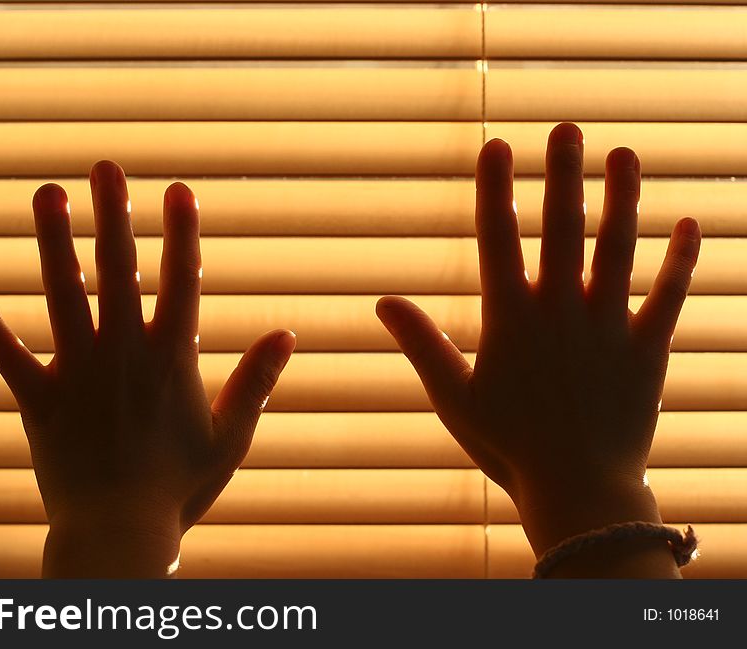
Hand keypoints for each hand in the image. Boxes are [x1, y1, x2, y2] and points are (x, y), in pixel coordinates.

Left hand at [0, 161, 295, 576]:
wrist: (119, 535)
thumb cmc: (181, 488)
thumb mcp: (230, 436)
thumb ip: (256, 382)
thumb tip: (287, 333)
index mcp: (171, 359)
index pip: (183, 281)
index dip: (182, 233)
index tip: (178, 189)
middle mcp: (122, 354)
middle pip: (117, 271)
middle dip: (113, 214)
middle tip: (104, 166)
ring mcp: (76, 374)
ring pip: (61, 295)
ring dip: (53, 242)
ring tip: (46, 194)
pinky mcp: (37, 400)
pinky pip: (5, 355)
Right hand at [377, 123, 700, 576]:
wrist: (577, 489)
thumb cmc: (508, 445)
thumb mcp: (453, 396)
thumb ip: (421, 344)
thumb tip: (383, 300)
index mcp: (512, 320)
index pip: (499, 240)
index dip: (496, 190)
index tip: (498, 147)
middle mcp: (561, 312)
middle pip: (561, 230)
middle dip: (563, 175)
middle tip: (567, 128)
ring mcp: (608, 327)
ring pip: (618, 250)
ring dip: (622, 199)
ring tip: (624, 154)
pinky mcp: (646, 349)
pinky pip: (668, 296)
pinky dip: (680, 259)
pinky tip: (688, 221)